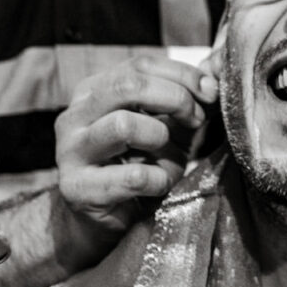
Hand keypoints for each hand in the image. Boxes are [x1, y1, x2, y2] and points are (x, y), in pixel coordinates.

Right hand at [52, 52, 218, 268]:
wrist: (105, 222)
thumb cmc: (139, 167)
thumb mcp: (167, 128)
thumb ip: (186, 100)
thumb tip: (216, 75)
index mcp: (94, 91)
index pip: (140, 64)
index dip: (182, 74)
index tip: (210, 92)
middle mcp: (75, 115)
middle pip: (129, 85)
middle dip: (175, 98)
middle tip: (196, 119)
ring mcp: (70, 151)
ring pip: (124, 124)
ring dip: (161, 140)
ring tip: (171, 157)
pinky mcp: (76, 188)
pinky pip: (132, 175)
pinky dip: (159, 179)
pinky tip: (160, 185)